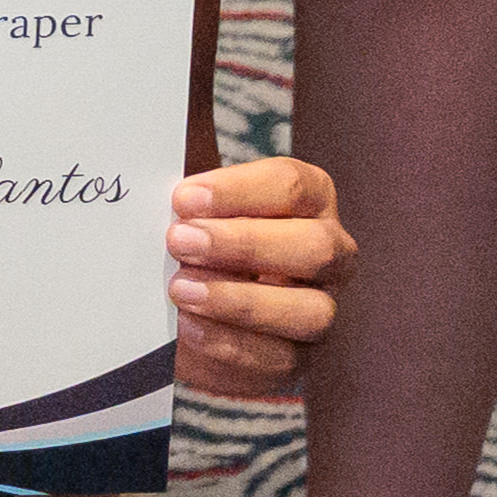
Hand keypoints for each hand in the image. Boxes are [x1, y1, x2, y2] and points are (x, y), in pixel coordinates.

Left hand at [169, 152, 350, 403]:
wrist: (186, 305)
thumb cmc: (198, 235)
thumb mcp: (196, 202)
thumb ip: (191, 178)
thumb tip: (166, 135)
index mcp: (311, 200)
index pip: (292, 185)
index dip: (238, 191)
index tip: (182, 198)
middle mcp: (330, 254)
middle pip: (315, 247)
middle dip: (243, 243)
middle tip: (178, 240)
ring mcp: (320, 310)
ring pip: (310, 311)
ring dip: (239, 300)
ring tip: (179, 288)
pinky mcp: (296, 361)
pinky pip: (277, 359)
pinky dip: (229, 343)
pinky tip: (187, 326)